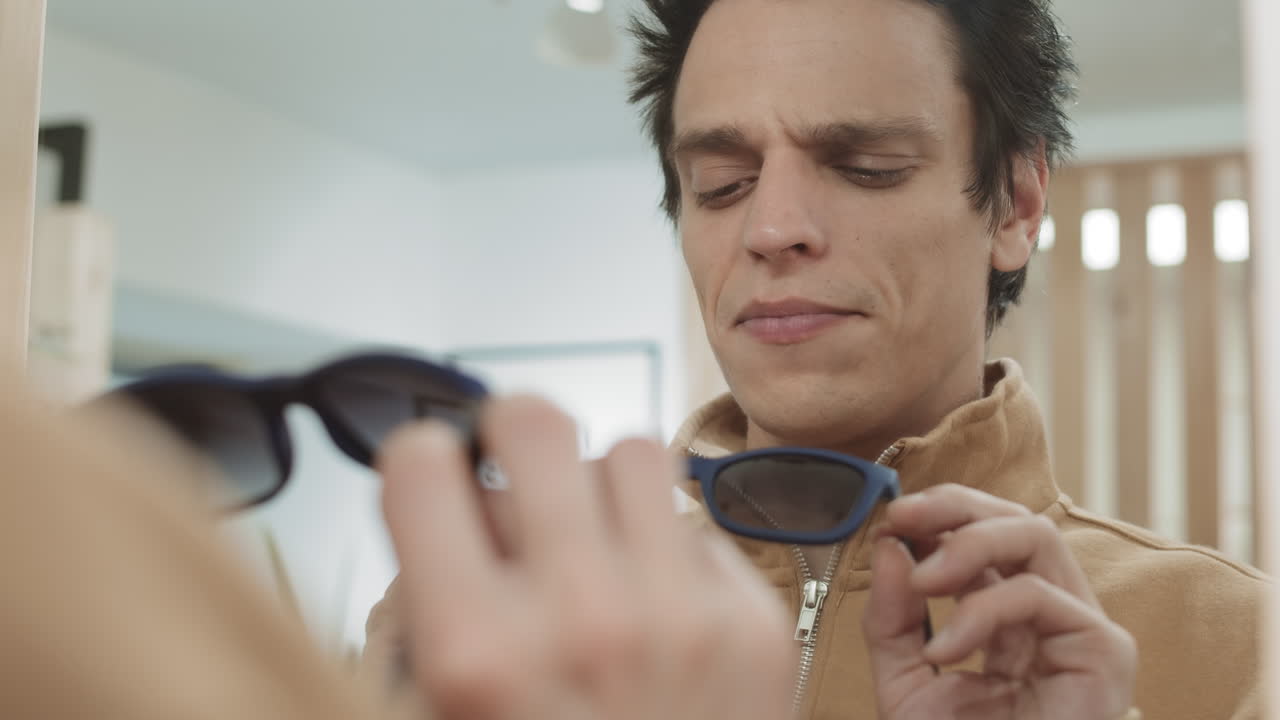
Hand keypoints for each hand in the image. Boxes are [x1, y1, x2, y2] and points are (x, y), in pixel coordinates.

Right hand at [378, 396, 795, 719]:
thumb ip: (422, 619)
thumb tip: (444, 515)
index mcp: (478, 654)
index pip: (423, 464)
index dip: (423, 462)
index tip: (437, 478)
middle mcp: (580, 619)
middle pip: (535, 419)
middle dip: (513, 433)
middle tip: (517, 470)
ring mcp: (679, 615)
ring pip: (633, 452)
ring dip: (602, 484)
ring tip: (595, 538)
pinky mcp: (752, 623)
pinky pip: (697, 524)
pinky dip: (668, 547)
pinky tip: (656, 601)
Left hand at [863, 484, 1136, 719]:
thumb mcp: (906, 683)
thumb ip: (892, 619)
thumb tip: (890, 546)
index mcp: (1009, 616)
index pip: (986, 534)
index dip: (940, 512)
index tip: (891, 518)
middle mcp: (1050, 614)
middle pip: (1016, 518)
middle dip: (955, 506)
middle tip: (903, 518)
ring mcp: (1081, 629)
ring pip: (1037, 535)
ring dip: (968, 544)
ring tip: (923, 582)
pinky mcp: (1103, 651)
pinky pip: (1038, 596)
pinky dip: (982, 611)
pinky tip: (948, 650)